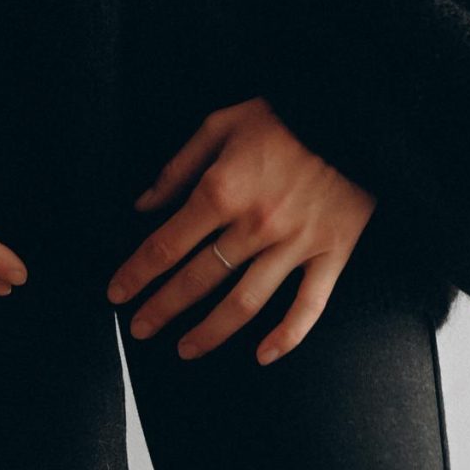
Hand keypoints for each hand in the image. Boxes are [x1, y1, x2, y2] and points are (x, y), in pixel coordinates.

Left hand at [106, 96, 375, 364]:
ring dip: (210, 332)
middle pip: (198, 280)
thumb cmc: (284, 115)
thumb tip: (143, 205)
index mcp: (223, 189)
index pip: (167, 244)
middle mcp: (255, 225)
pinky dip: (286, 338)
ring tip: (185, 349)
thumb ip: (179, 167)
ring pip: (244, 304)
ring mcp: (295, 244)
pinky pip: (308, 307)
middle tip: (138, 329)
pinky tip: (262, 356)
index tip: (117, 293)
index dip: (137, 273)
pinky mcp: (331, 253)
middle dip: (162, 308)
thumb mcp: (221, 124)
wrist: (352, 113)